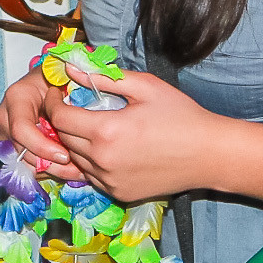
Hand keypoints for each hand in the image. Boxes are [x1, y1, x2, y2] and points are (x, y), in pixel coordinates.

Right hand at [0, 69, 81, 181]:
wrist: (49, 83)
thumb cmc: (59, 79)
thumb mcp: (65, 80)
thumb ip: (69, 91)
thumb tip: (75, 104)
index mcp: (16, 96)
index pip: (21, 129)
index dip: (42, 146)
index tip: (65, 155)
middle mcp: (6, 116)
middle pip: (21, 151)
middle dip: (50, 163)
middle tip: (76, 168)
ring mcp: (6, 133)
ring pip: (25, 163)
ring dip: (51, 170)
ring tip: (76, 170)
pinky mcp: (12, 146)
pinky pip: (28, 166)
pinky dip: (48, 170)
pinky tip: (68, 167)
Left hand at [43, 68, 219, 203]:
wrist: (208, 155)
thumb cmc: (180, 115)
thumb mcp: (144, 86)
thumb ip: (104, 78)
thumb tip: (72, 69)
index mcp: (106, 131)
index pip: (59, 117)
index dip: (54, 102)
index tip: (59, 92)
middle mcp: (102, 160)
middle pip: (64, 138)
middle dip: (63, 119)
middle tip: (74, 104)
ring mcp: (110, 181)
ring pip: (75, 159)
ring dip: (76, 141)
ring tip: (91, 124)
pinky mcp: (119, 193)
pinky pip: (91, 175)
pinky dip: (91, 160)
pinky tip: (107, 146)